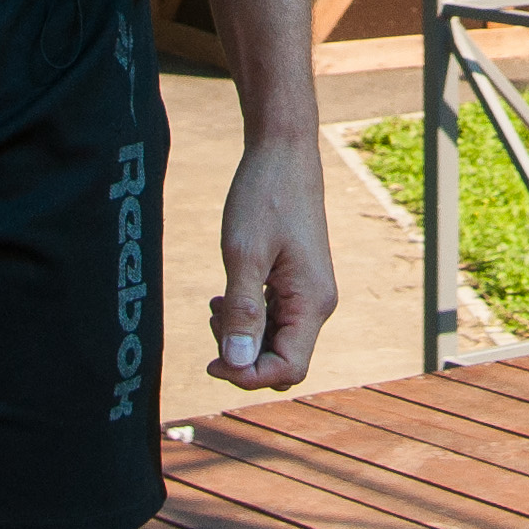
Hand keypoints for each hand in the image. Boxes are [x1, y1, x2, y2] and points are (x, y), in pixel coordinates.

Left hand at [207, 133, 337, 392]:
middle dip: (243, 356)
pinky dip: (249, 318)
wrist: (283, 153)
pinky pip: (275, 320)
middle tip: (213, 317)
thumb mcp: (243, 255)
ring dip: (242, 336)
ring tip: (216, 302)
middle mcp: (318, 304)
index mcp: (312, 302)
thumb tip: (235, 363)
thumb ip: (241, 312)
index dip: (247, 376)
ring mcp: (309, 293)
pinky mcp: (298, 283)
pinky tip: (226, 296)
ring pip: (276, 342)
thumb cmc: (264, 197)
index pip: (287, 369)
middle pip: (282, 361)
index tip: (210, 361)